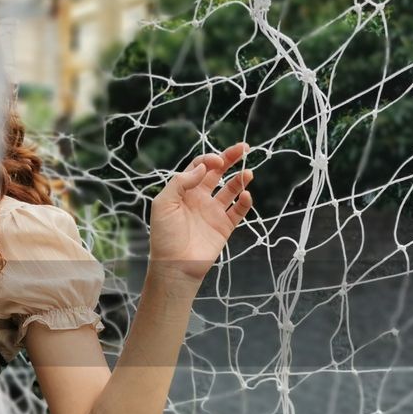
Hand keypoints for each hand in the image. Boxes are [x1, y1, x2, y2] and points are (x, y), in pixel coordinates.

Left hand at [147, 141, 254, 284]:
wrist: (175, 265)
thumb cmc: (165, 235)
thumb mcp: (163, 204)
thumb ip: (180, 182)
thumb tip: (203, 166)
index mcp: (184, 191)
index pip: (199, 167)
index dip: (209, 160)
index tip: (217, 161)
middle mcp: (200, 198)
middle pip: (218, 173)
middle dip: (230, 159)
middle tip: (244, 148)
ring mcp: (213, 212)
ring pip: (231, 190)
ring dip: (240, 179)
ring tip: (248, 173)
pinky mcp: (224, 226)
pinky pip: (238, 211)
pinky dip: (245, 202)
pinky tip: (246, 195)